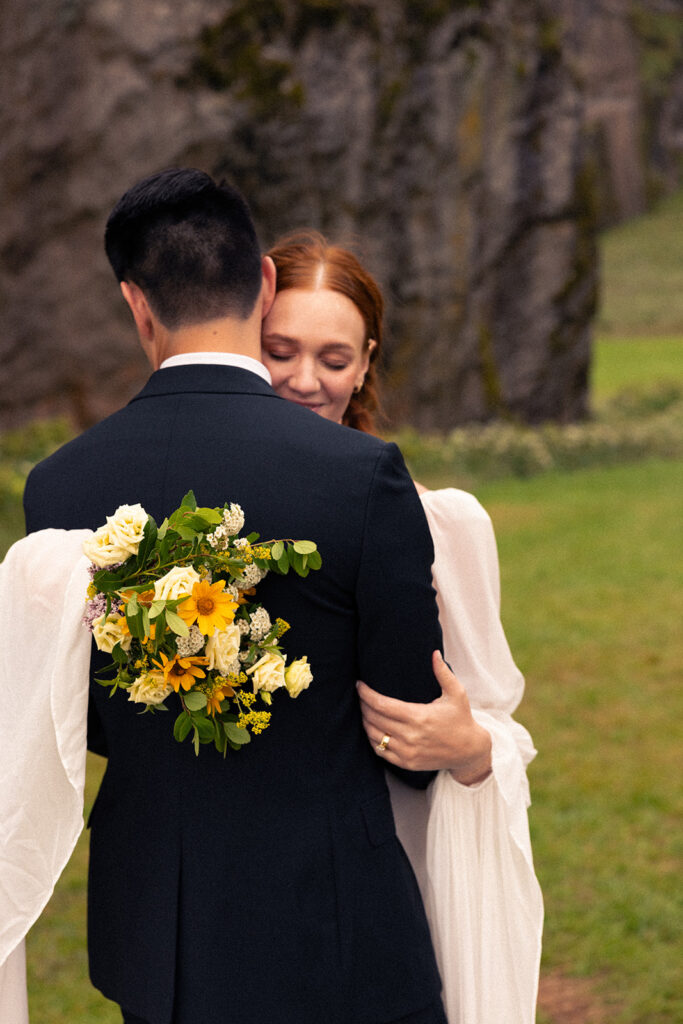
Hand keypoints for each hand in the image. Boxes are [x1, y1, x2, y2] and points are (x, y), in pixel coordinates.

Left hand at [357, 651, 491, 784]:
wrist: (469, 751)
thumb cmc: (461, 718)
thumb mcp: (456, 693)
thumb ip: (443, 673)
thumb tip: (434, 653)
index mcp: (419, 717)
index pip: (382, 705)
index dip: (366, 694)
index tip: (359, 685)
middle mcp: (410, 736)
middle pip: (374, 719)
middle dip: (363, 706)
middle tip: (360, 695)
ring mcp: (407, 752)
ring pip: (374, 735)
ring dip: (365, 721)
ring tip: (364, 710)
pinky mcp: (407, 763)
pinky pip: (380, 751)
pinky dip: (372, 739)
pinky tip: (372, 728)